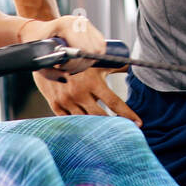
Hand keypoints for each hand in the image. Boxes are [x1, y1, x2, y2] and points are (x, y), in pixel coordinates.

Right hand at [19, 14, 141, 125]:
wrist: (46, 53)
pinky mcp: (55, 105)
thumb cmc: (75, 55)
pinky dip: (79, 124)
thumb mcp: (96, 60)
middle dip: (114, 125)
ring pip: (85, 120)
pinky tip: (87, 129)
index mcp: (93, 82)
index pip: (114, 102)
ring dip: (97, 126)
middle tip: (125, 131)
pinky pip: (69, 120)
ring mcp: (67, 101)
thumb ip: (115, 65)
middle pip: (101, 116)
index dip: (128, 114)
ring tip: (108, 133)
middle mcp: (80, 93)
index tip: (139, 123)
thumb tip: (133, 66)